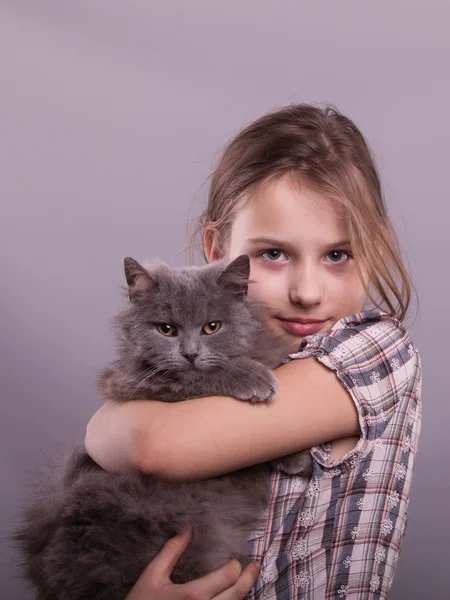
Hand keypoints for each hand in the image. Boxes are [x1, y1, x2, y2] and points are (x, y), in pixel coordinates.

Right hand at [125, 526, 260, 599]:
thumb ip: (171, 551)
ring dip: (242, 594)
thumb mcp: (152, 576)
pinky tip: (230, 597)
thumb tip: (187, 528)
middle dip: (249, 578)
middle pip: (238, 594)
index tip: (236, 560)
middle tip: (255, 566)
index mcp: (193, 595)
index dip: (236, 567)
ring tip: (246, 581)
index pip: (229, 576)